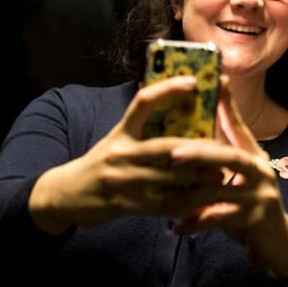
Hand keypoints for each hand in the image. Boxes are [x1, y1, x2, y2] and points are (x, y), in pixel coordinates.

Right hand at [27, 76, 224, 232]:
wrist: (65, 195)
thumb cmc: (98, 165)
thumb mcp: (114, 141)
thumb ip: (140, 132)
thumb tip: (177, 118)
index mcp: (120, 133)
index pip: (143, 103)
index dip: (168, 89)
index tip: (194, 81)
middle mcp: (121, 154)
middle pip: (167, 147)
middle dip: (198, 149)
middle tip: (222, 148)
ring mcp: (125, 181)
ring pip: (171, 178)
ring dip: (199, 178)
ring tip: (220, 176)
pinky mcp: (130, 205)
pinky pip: (165, 204)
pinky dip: (186, 203)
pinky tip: (202, 201)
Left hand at [167, 77, 287, 279]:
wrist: (278, 242)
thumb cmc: (249, 205)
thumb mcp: (239, 179)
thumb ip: (221, 161)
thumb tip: (185, 141)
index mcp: (254, 156)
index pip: (239, 127)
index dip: (228, 105)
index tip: (216, 82)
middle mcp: (260, 171)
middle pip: (231, 156)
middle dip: (201, 153)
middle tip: (174, 152)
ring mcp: (260, 195)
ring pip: (222, 190)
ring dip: (192, 194)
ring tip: (167, 196)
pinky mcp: (256, 219)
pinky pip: (220, 220)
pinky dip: (197, 223)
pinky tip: (176, 227)